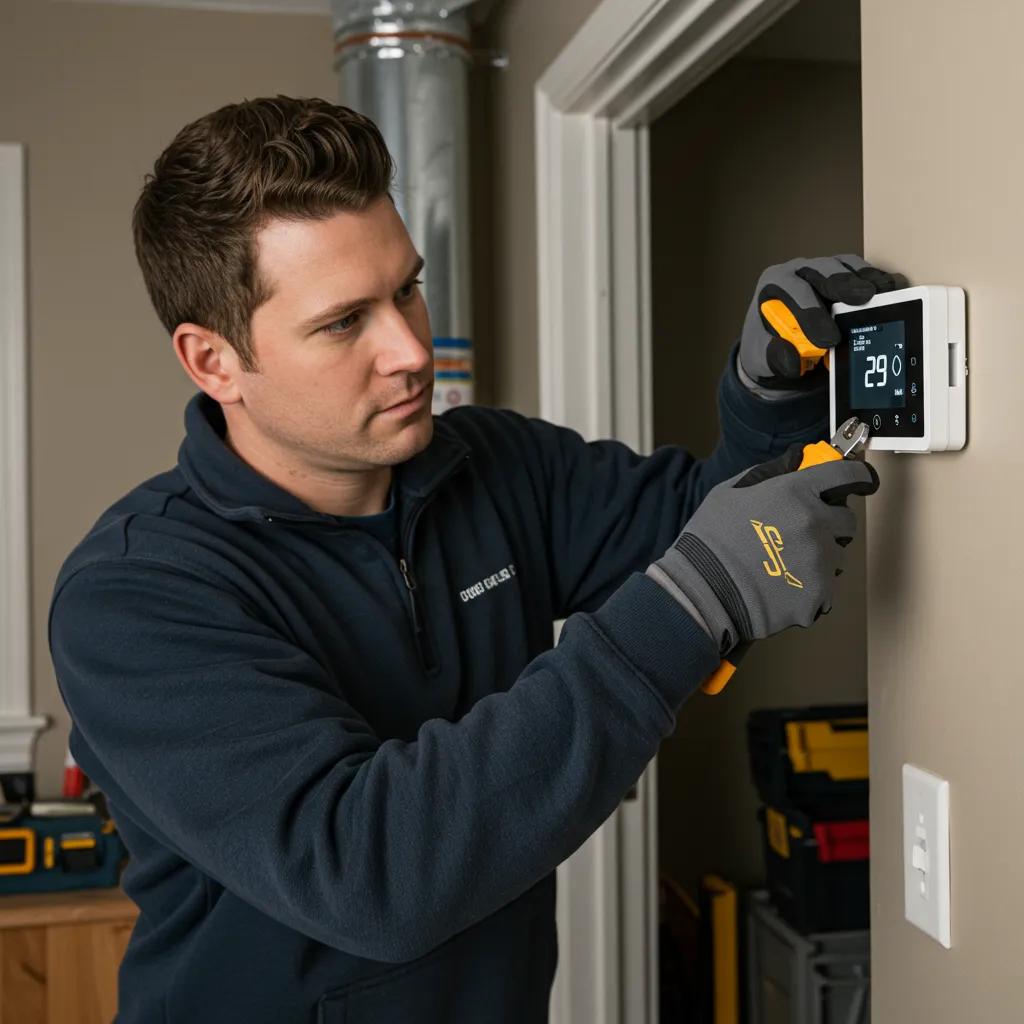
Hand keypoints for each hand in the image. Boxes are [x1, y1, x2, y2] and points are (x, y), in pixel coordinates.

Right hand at [647, 445, 878, 654]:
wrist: (702, 590)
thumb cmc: (710, 541)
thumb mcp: (730, 492)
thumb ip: (768, 474)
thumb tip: (794, 463)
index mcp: (795, 493)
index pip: (846, 476)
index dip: (856, 477)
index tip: (858, 481)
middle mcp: (815, 524)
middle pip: (847, 521)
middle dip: (830, 524)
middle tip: (800, 534)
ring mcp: (819, 561)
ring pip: (836, 557)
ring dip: (819, 559)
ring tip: (783, 566)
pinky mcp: (818, 594)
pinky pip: (825, 589)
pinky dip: (808, 589)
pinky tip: (780, 587)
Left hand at [738, 255, 906, 390]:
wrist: (787, 346)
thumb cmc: (774, 346)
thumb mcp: (766, 358)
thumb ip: (775, 358)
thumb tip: (791, 359)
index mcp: (773, 286)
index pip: (791, 292)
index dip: (810, 312)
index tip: (827, 339)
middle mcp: (799, 272)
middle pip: (821, 270)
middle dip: (842, 284)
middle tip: (862, 298)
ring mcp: (825, 271)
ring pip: (845, 266)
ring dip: (865, 279)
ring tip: (881, 293)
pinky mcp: (848, 276)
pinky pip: (863, 272)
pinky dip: (877, 281)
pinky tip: (891, 290)